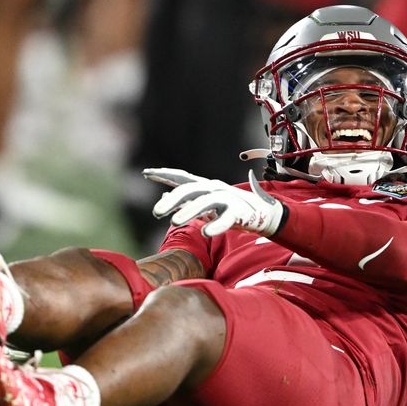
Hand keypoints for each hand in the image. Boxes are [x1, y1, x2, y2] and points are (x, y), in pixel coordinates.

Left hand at [144, 168, 285, 236]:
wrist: (261, 212)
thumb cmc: (227, 208)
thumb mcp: (203, 204)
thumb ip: (184, 201)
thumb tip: (162, 197)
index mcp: (204, 186)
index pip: (181, 178)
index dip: (164, 174)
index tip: (146, 173)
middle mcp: (213, 189)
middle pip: (190, 190)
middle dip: (172, 200)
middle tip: (156, 212)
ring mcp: (226, 199)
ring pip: (205, 202)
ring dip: (189, 211)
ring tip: (174, 222)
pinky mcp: (238, 212)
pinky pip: (226, 219)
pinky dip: (215, 225)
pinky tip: (204, 232)